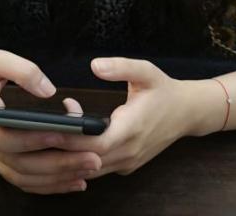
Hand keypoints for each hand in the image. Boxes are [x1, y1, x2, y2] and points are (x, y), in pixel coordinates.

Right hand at [0, 50, 101, 193]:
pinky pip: (26, 181)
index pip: (6, 139)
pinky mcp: (1, 164)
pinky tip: (74, 179)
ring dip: (59, 177)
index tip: (62, 135)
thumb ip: (23, 70)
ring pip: (26, 178)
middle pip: (22, 165)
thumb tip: (49, 90)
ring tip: (90, 168)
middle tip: (93, 157)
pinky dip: (50, 185)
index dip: (33, 140)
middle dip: (60, 163)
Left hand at [58, 57, 190, 176]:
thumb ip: (120, 66)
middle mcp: (129, 151)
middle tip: (47, 125)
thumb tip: (94, 65)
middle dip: (64, 146)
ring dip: (71, 154)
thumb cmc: (164, 91)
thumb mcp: (145, 71)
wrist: (188, 112)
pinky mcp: (128, 165)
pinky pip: (99, 168)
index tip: (54, 123)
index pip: (95, 145)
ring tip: (58, 129)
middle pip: (87, 160)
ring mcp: (128, 162)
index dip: (72, 138)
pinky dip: (83, 159)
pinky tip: (75, 139)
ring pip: (91, 169)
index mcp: (132, 128)